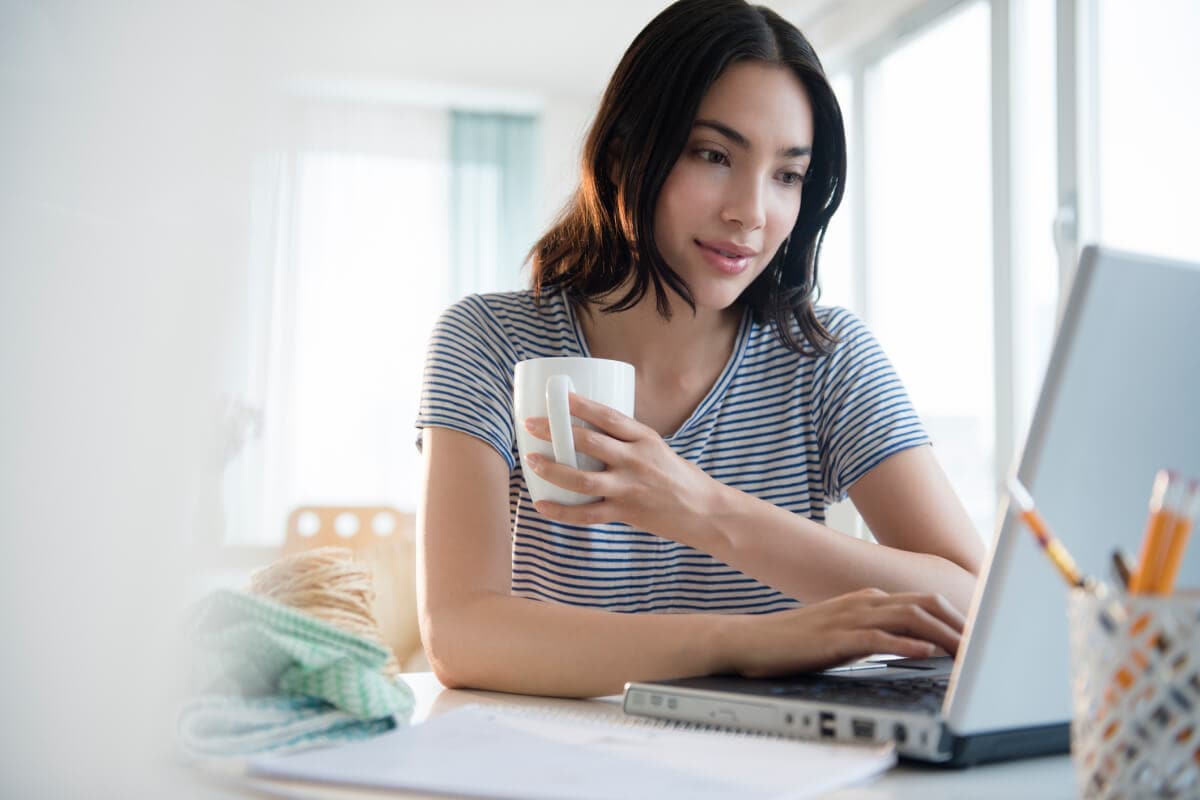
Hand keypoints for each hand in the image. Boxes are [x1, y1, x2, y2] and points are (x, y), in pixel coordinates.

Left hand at [522, 393, 717, 541]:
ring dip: (553, 470)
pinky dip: (562, 512)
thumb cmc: (677, 476)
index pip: (608, 416)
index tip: (558, 395)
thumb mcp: (656, 447)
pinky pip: (587, 514)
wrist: (704, 511)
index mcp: (644, 438)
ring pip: (583, 480)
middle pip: (589, 443)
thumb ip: (625, 440)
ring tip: (532, 460)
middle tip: (530, 424)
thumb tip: (585, 428)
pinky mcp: (626, 513)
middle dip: (556, 432)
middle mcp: (636, 460)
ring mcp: (630, 488)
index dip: (580, 405)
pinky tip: (542, 505)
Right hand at [725, 588, 964, 677]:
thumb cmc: (798, 642)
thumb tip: (917, 646)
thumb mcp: (845, 633)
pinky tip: (924, 653)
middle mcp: (863, 601)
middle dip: (959, 624)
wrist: (753, 641)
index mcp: (868, 598)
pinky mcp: (835, 637)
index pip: (924, 601)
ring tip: (967, 653)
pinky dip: (905, 644)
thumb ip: (877, 633)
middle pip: (924, 604)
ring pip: (908, 617)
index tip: (979, 638)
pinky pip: (877, 637)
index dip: (956, 618)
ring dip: (942, 634)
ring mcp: (849, 617)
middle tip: (985, 646)